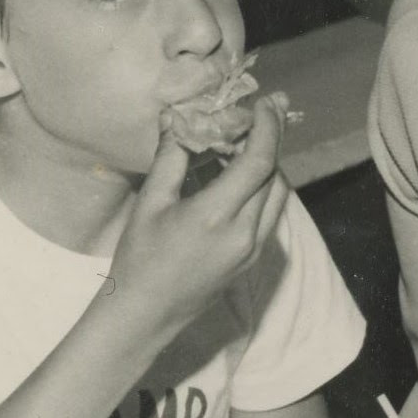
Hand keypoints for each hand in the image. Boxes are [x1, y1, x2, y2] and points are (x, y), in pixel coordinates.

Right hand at [104, 95, 290, 340]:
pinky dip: (262, 189)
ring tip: (247, 142)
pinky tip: (240, 176)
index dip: (267, 128)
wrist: (146, 314)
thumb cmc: (139, 258)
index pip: (259, 162)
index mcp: (217, 216)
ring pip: (278, 195)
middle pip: (274, 175)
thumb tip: (178, 116)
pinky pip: (269, 214)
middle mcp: (245, 233)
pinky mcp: (252, 259)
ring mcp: (252, 249)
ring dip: (268, 165)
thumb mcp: (151, 203)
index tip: (265, 103)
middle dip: (271, 140)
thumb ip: (171, 156)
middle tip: (260, 113)